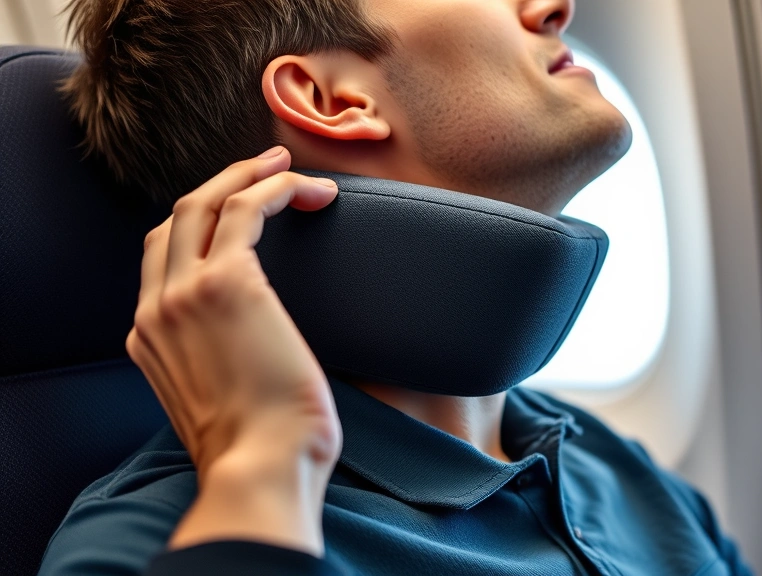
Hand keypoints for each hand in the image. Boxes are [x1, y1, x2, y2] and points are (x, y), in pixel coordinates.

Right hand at [125, 147, 340, 554]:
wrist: (261, 469)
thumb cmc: (261, 449)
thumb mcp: (221, 404)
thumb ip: (219, 366)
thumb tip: (256, 351)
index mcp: (151, 340)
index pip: (163, 263)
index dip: (200, 230)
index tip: (240, 215)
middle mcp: (156, 310)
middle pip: (174, 221)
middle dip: (218, 186)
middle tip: (262, 169)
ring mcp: (184, 293)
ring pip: (204, 204)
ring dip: (248, 176)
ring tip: (288, 166)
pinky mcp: (227, 284)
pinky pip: (248, 209)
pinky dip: (278, 189)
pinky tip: (313, 193)